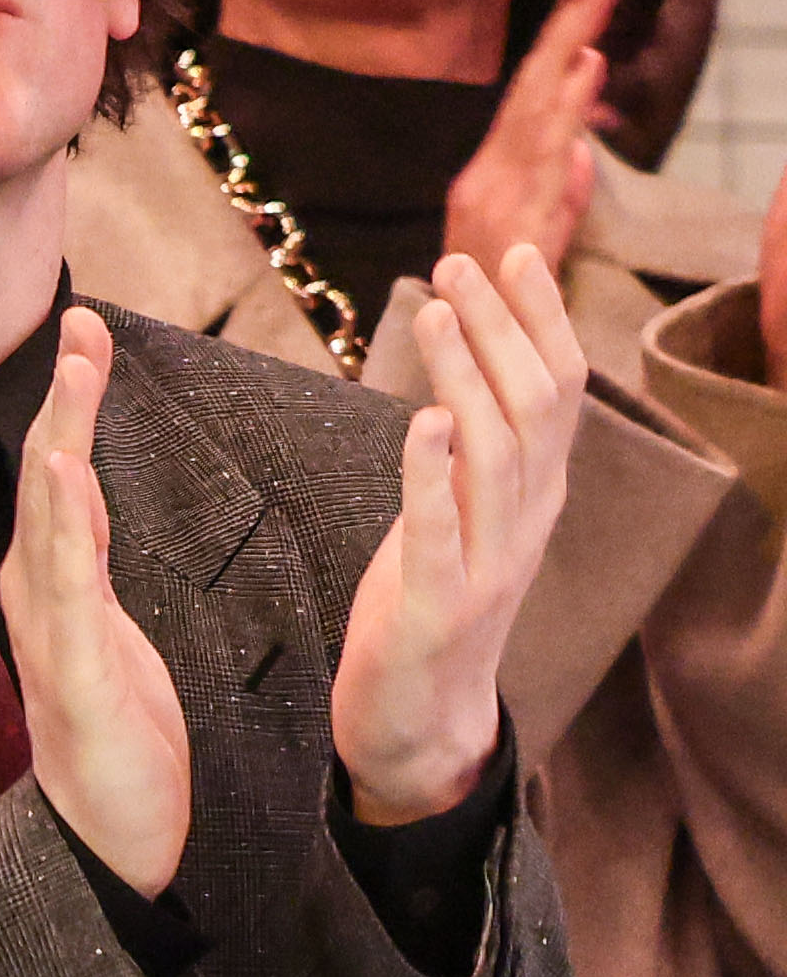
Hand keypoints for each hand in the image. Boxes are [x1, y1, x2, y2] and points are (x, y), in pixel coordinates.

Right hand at [0, 305, 192, 892]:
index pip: (69, 481)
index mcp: (63, 592)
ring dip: (62, 437)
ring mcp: (49, 633)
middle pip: (51, 481)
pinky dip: (60, 521)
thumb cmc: (126, 750)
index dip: (74, 407)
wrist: (115, 843)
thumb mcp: (115, 643)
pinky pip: (64, 581)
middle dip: (64, 399)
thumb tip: (81, 505)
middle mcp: (41, 602)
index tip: (89, 336)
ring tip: (73, 369)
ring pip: (52, 516)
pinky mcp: (70, 668)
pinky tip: (63, 468)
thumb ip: (91, 575)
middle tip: (80, 321)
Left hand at [329, 245, 590, 829]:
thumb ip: (469, 450)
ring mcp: (489, 564)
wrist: (420, 723)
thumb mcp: (459, 514)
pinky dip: (433, 474)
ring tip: (437, 312)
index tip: (513, 253)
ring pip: (495, 453)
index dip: (538, 318)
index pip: (556, 387)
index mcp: (534, 493)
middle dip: (503, 326)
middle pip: (535, 404)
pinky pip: (440, 531)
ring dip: (466, 376)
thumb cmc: (427, 605)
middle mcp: (527, 519)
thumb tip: (462, 370)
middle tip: (466, 261)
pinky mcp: (438, 608)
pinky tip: (422, 423)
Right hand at [436, 0, 626, 320]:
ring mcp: (496, 195)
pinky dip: (562, 112)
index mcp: (495, 174)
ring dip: (567, 49)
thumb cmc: (499, 305)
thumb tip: (587, 148)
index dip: (567, 37)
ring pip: (538, 110)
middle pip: (536, 87)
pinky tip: (582, 73)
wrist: (464, 367)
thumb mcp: (538, 239)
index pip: (535, 93)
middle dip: (573, 24)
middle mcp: (489, 175)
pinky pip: (542, 158)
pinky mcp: (507, 219)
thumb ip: (562, 192)